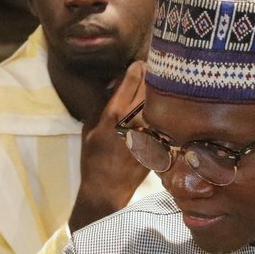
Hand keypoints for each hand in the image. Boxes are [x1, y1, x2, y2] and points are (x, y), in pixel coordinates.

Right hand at [68, 61, 149, 229]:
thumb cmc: (93, 158)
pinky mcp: (161, 140)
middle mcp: (136, 118)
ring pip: (162, 99)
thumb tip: (115, 85)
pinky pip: (166, 117)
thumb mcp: (89, 128)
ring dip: (160, 92)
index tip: (138, 65)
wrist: (107, 188)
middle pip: (152, 83)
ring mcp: (152, 129)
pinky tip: (163, 110)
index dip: (138, 67)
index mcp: (115, 112)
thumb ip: (101, 104)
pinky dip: (165, 110)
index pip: (134, 76)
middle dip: (151, 75)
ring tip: (159, 88)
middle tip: (151, 72)